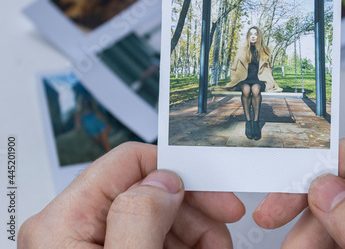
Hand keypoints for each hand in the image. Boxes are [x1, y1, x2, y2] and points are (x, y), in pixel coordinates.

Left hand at [19, 142, 244, 247]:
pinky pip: (153, 237)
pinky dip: (183, 242)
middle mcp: (73, 230)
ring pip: (155, 215)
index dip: (177, 169)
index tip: (214, 185)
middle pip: (147, 189)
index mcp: (64, 222)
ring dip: (195, 227)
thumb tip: (164, 180)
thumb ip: (139, 218)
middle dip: (194, 205)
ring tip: (216, 246)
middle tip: (224, 222)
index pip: (128, 161)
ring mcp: (91, 246)